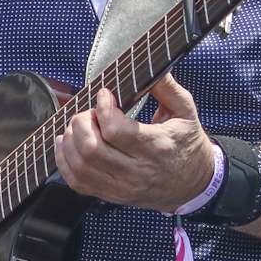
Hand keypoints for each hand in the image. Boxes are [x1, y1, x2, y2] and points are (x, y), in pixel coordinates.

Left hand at [53, 74, 214, 211]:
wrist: (195, 184)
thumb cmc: (187, 145)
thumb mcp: (186, 112)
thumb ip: (167, 88)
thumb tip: (150, 65)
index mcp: (156, 147)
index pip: (115, 130)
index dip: (102, 108)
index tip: (104, 95)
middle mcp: (137, 171)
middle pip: (91, 149)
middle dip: (81, 123)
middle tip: (89, 113)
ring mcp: (123, 186)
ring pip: (81, 165)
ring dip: (71, 140)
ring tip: (79, 126)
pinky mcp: (112, 195)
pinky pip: (78, 182)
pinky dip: (65, 162)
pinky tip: (67, 145)